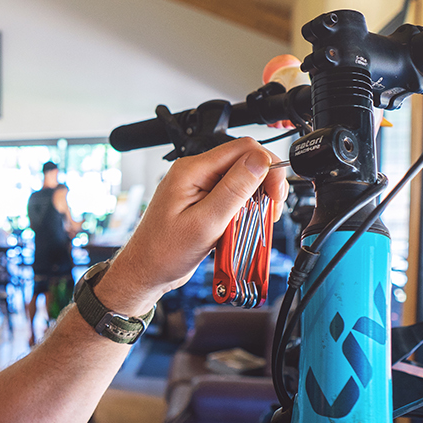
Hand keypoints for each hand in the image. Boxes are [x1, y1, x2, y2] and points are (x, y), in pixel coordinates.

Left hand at [95, 138, 286, 314]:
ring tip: (260, 220)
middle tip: (272, 210)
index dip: (267, 167)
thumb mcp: (205, 223)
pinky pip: (233, 198)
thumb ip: (233, 190)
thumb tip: (259, 161)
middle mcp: (196, 173)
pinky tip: (245, 226)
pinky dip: (245, 211)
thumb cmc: (163, 252)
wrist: (145, 273)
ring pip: (242, 181)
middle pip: (245, 163)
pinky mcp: (204, 203)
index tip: (277, 194)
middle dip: (266, 184)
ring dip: (257, 200)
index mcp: (192, 170)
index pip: (243, 149)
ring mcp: (199, 188)